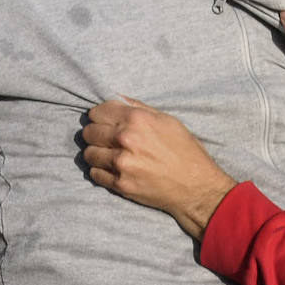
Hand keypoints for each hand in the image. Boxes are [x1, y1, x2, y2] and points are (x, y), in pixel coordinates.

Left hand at [81, 97, 237, 239]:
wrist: (196, 186)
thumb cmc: (184, 150)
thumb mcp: (167, 120)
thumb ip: (138, 108)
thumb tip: (117, 98)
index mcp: (136, 119)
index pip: (97, 112)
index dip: (100, 117)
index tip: (104, 123)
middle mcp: (126, 139)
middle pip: (89, 132)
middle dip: (96, 134)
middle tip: (106, 140)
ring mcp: (121, 163)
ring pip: (88, 153)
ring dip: (96, 153)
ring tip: (109, 155)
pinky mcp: (120, 184)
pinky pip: (94, 173)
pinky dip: (100, 171)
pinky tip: (112, 169)